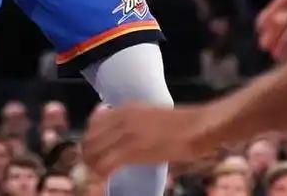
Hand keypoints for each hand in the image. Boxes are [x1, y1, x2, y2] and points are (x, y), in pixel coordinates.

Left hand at [83, 105, 208, 178]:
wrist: (197, 126)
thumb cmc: (182, 124)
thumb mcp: (150, 114)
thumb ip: (134, 121)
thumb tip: (123, 135)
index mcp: (125, 109)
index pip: (93, 123)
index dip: (91, 140)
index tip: (96, 152)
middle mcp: (120, 118)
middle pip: (89, 138)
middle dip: (89, 155)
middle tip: (96, 168)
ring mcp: (125, 133)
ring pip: (92, 151)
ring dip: (93, 165)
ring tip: (101, 175)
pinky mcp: (132, 149)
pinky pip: (104, 163)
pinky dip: (101, 173)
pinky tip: (107, 178)